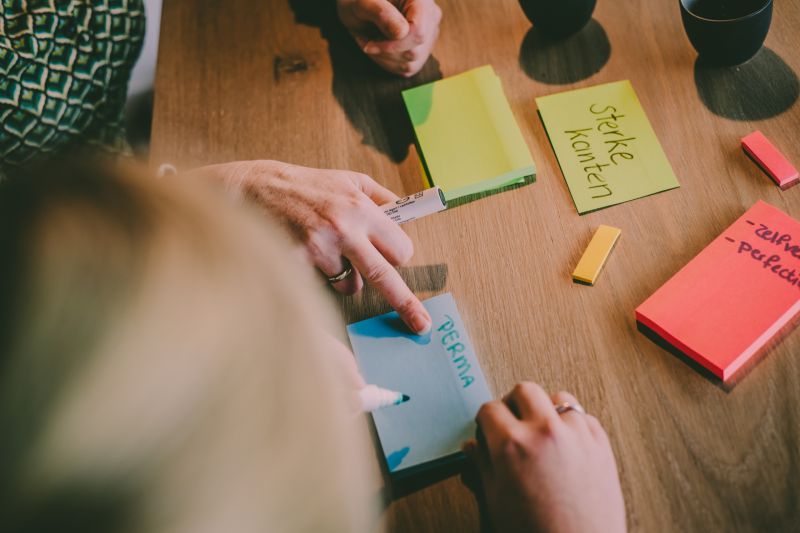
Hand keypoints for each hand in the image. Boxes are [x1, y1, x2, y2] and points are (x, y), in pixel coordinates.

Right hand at [201, 160, 431, 334]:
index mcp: (361, 208)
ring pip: (350, 286)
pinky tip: (306, 256)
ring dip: (345, 277)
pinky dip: (320, 279)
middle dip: (404, 302)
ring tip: (326, 251)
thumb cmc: (308, 185)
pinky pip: (323, 287)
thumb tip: (415, 212)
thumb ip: (384, 198)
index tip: (397, 259)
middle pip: (384, 276)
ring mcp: (318, 249)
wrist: (256, 189)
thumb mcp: (351, 179)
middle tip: (421, 323)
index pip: (400, 249)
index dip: (399, 255)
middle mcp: (343, 228)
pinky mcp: (296, 264)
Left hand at [337, 0, 441, 76]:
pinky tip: (378, 49)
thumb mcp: (363, 2)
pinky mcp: (422, 50)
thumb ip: (381, 13)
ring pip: (412, 62)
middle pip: (415, 50)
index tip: (369, 45)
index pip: (418, 32)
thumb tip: (402, 32)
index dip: (394, 45)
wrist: (360, 5)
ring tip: (370, 42)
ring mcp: (429, 34)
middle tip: (365, 41)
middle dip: (385, 52)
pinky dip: (388, 64)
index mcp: (421, 0)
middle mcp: (431, 16)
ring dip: (384, 58)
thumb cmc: (358, 0)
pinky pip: (409, 68)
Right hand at [464, 382, 625, 532]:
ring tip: (542, 433)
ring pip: (558, 397)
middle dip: (514, 404)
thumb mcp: (497, 500)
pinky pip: (584, 418)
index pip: (490, 408)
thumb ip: (482, 466)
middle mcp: (545, 431)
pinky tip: (565, 446)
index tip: (487, 429)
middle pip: (524, 390)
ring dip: (547, 410)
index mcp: (512, 444)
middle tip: (512, 424)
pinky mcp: (601, 444)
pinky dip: (573, 425)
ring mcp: (577, 434)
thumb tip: (472, 447)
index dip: (485, 420)